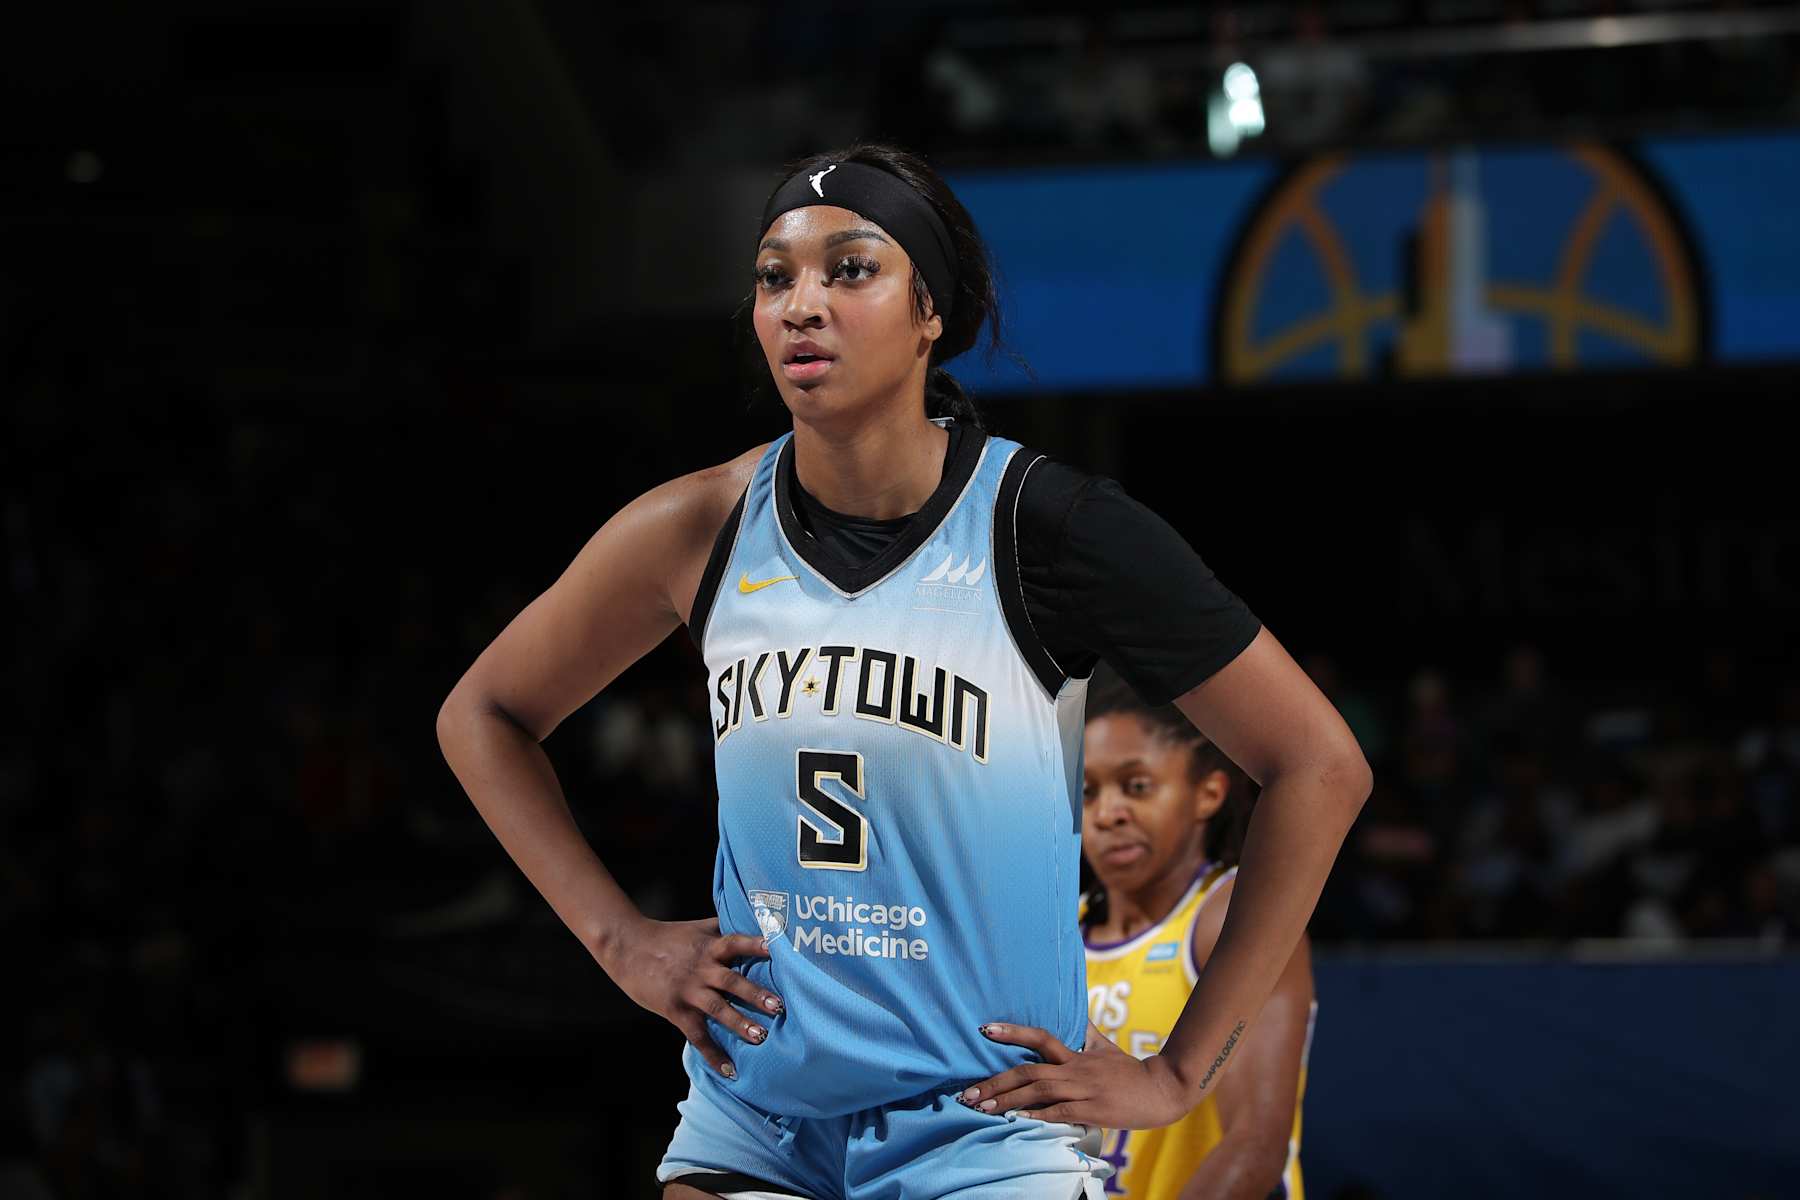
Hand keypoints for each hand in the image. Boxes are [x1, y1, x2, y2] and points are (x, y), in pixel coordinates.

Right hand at [602, 916, 781, 1078]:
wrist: (627, 948)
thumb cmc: (666, 937)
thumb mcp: (697, 928)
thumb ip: (723, 928)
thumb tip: (754, 920)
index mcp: (708, 946)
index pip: (735, 942)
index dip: (755, 944)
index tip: (776, 947)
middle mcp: (701, 968)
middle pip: (731, 981)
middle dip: (755, 994)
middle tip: (779, 1006)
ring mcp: (688, 990)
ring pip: (717, 1009)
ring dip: (739, 1023)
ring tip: (761, 1037)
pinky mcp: (676, 1010)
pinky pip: (697, 1035)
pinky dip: (713, 1053)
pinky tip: (729, 1070)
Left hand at [957, 1021, 1190, 1128]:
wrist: (1162, 1090)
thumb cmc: (1130, 1070)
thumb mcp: (1105, 1047)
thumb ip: (1085, 1033)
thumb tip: (1074, 1014)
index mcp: (1076, 1054)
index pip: (1039, 1037)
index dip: (1011, 1032)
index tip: (984, 1030)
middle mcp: (1075, 1069)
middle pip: (1028, 1071)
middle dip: (995, 1082)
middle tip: (967, 1093)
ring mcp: (1083, 1090)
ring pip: (1038, 1092)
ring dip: (1006, 1101)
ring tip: (981, 1108)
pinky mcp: (1093, 1110)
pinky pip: (1058, 1113)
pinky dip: (1036, 1116)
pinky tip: (1015, 1119)